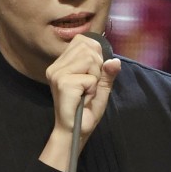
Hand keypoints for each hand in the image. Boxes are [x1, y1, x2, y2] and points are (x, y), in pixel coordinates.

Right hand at [40, 34, 120, 170]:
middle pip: (88, 48)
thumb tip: (114, 60)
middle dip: (97, 67)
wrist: (75, 131)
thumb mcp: (101, 87)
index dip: (95, 54)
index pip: (82, 40)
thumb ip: (107, 72)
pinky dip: (92, 88)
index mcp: (61, 64)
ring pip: (90, 59)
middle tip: (89, 86)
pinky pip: (90, 77)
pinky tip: (84, 98)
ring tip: (86, 92)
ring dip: (95, 78)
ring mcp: (57, 74)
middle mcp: (56, 67)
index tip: (92, 74)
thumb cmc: (86, 110)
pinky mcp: (63, 83)